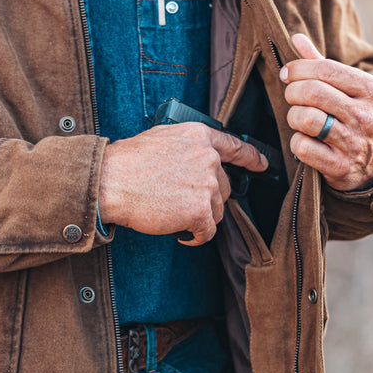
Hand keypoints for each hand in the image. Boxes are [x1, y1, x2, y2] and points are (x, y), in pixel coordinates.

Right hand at [98, 123, 267, 245]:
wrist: (111, 180)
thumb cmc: (128, 162)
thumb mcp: (163, 138)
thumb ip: (188, 148)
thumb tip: (201, 163)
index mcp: (200, 136)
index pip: (235, 146)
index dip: (251, 157)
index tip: (261, 164)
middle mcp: (209, 158)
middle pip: (223, 187)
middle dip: (206, 199)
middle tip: (179, 201)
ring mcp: (207, 184)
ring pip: (217, 211)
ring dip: (199, 217)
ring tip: (173, 213)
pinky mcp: (200, 210)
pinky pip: (207, 231)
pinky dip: (195, 236)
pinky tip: (179, 232)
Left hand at [280, 33, 372, 190]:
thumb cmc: (358, 117)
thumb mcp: (351, 89)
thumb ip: (323, 64)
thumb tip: (296, 38)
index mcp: (372, 90)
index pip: (325, 69)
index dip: (298, 69)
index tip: (288, 74)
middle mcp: (366, 116)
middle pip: (311, 92)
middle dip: (292, 92)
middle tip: (292, 97)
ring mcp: (354, 143)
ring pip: (305, 119)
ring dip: (294, 117)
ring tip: (300, 118)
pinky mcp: (340, 167)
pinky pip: (302, 147)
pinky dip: (297, 142)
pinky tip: (306, 140)